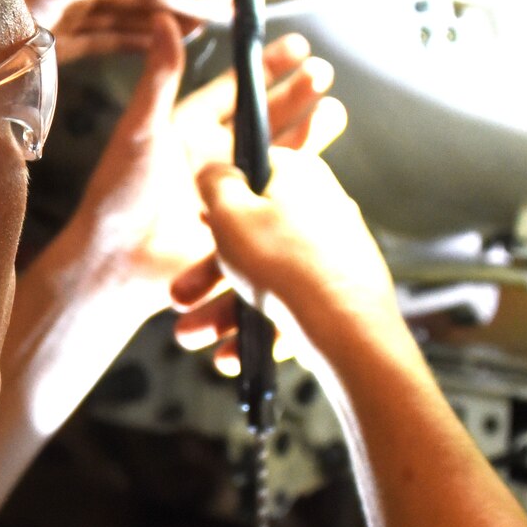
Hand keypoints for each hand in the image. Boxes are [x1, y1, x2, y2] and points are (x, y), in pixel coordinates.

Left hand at [70, 15, 345, 319]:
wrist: (117, 266)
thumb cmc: (117, 197)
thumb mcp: (141, 130)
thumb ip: (159, 78)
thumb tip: (163, 19)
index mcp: (188, 130)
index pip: (236, 90)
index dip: (267, 67)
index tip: (298, 44)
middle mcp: (214, 157)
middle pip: (265, 118)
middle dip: (296, 96)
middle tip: (323, 73)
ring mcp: (232, 192)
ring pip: (281, 155)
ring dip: (307, 133)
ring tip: (333, 110)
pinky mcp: (245, 225)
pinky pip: (281, 200)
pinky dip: (305, 183)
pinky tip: (325, 169)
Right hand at [169, 149, 409, 373]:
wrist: (347, 329)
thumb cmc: (285, 265)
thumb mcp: (229, 212)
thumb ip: (214, 182)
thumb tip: (214, 170)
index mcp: (300, 176)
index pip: (253, 174)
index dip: (220, 199)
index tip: (198, 221)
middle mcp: (322, 210)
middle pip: (252, 238)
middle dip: (207, 276)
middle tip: (179, 298)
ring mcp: (333, 254)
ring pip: (266, 279)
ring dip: (222, 311)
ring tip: (192, 337)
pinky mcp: (340, 295)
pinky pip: (290, 307)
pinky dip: (259, 330)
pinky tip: (232, 356)